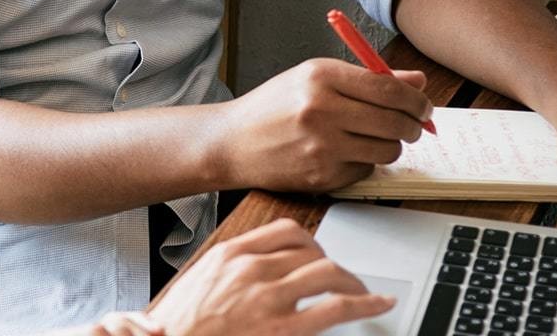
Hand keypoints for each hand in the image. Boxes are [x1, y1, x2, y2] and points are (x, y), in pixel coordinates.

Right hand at [147, 218, 394, 335]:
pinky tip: (378, 304)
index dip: (310, 241)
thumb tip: (251, 274)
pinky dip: (366, 303)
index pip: (285, 231)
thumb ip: (228, 273)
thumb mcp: (198, 286)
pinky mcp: (283, 328)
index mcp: (230, 255)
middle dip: (332, 262)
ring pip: (328, 272)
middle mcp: (252, 269)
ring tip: (361, 292)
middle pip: (311, 249)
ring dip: (351, 281)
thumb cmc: (178, 328)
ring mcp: (269, 297)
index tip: (318, 252)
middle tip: (340, 277)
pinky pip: (336, 307)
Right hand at [218, 58, 431, 192]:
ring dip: (391, 146)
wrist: (233, 142)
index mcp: (320, 76)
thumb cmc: (275, 107)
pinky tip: (344, 154)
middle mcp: (320, 109)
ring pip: (387, 150)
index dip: (416, 100)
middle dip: (414, 125)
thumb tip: (417, 83)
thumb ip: (368, 79)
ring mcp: (321, 146)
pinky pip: (366, 171)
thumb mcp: (315, 78)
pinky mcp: (321, 175)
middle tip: (413, 125)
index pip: (388, 88)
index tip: (424, 106)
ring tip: (374, 138)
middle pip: (395, 121)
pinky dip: (364, 164)